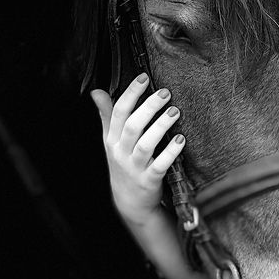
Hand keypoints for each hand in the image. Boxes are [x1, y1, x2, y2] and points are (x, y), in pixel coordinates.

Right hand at [90, 74, 184, 225]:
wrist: (129, 201)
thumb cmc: (123, 163)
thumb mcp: (111, 141)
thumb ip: (107, 116)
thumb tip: (96, 91)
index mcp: (112, 139)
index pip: (118, 112)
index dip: (131, 93)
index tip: (144, 77)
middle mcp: (121, 152)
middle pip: (132, 125)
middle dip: (148, 107)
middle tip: (166, 92)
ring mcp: (135, 167)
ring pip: (145, 144)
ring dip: (160, 126)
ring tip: (175, 111)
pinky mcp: (149, 180)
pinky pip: (160, 165)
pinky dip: (170, 152)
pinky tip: (181, 140)